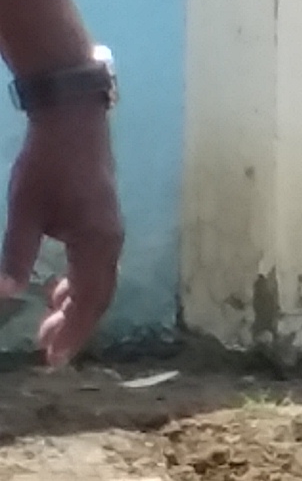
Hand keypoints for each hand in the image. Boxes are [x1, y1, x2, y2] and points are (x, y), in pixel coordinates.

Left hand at [2, 102, 120, 365]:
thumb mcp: (25, 210)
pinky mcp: (103, 223)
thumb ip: (19, 253)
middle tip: (47, 352)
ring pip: (98, 283)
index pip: (89, 299)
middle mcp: (111, 243)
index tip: (53, 358)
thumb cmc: (47, 165)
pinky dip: (78, 286)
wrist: (74, 122)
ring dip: (75, 308)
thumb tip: (7, 294)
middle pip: (99, 297)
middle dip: (75, 327)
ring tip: (47, 328)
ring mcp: (110, 233)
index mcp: (96, 243)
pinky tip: (56, 291)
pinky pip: (96, 266)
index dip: (73, 331)